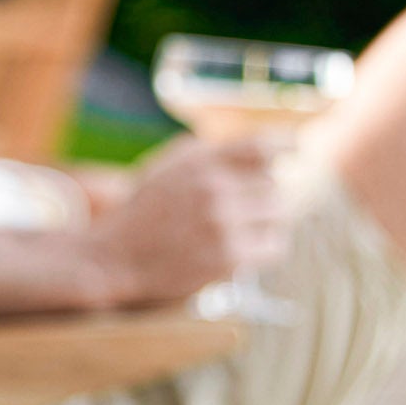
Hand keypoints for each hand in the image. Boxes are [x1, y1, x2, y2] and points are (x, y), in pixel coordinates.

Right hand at [77, 135, 290, 307]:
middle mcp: (215, 188)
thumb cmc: (142, 213)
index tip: (293, 151)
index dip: (284, 147)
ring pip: (279, 215)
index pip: (263, 145)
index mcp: (201, 160)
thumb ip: (208, 151)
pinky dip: (268, 248)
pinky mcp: (228, 258)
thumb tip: (259, 148)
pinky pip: (274, 247)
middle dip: (264, 197)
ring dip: (270, 222)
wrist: (112, 259)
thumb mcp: (167, 165)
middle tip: (248, 209)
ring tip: (251, 229)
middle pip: (274, 185)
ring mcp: (222, 224)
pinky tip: (252, 250)